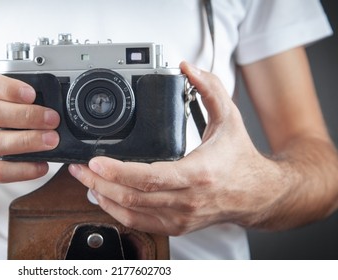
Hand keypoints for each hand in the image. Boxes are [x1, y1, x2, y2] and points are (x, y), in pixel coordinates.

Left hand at [68, 61, 281, 235]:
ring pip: (130, 212)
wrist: (259, 195)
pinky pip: (138, 222)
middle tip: (78, 169)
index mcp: (197, 173)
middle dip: (98, 183)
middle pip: (131, 196)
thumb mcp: (229, 118)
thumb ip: (209, 88)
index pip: (149, 177)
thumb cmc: (241, 159)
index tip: (95, 161)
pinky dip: (116, 211)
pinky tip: (103, 197)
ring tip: (84, 181)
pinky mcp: (176, 226)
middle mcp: (187, 199)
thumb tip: (188, 67)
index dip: (117, 171)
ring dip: (102, 196)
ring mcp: (180, 217)